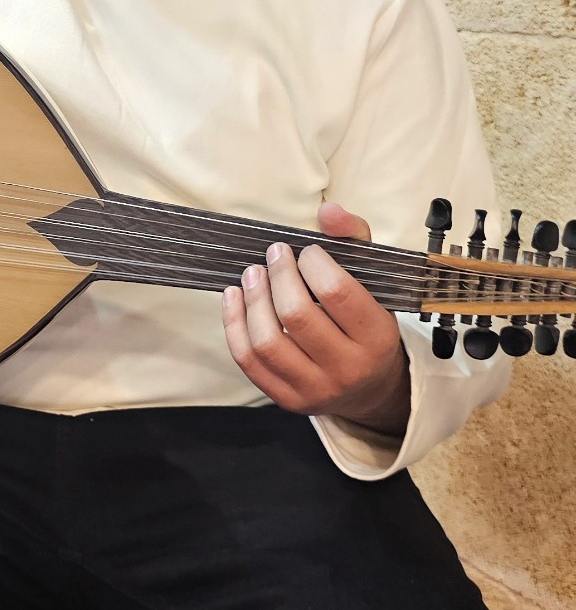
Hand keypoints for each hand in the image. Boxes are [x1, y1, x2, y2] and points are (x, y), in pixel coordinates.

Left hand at [221, 201, 410, 433]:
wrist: (372, 388)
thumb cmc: (367, 324)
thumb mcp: (374, 281)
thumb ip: (354, 238)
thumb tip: (328, 210)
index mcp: (376, 336)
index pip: (336, 292)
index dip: (313, 263)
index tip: (306, 251)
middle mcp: (347, 367)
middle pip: (296, 316)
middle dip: (279, 276)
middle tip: (275, 254)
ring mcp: (314, 388)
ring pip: (267, 342)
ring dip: (253, 299)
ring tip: (252, 273)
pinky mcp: (287, 399)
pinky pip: (248, 362)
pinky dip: (233, 325)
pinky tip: (234, 297)